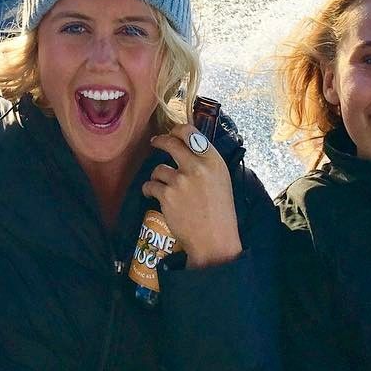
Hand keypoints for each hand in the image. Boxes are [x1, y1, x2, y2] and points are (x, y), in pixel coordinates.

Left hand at [143, 127, 242, 268]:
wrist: (214, 240)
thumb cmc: (220, 212)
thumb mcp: (221, 179)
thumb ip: (205, 162)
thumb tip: (187, 147)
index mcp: (213, 160)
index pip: (190, 132)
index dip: (176, 130)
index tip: (171, 133)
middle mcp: (196, 166)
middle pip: (170, 143)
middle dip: (159, 141)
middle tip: (155, 143)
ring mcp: (180, 180)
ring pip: (158, 168)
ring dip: (158, 177)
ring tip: (164, 187)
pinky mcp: (166, 195)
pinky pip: (150, 185)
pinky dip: (150, 190)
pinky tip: (155, 196)